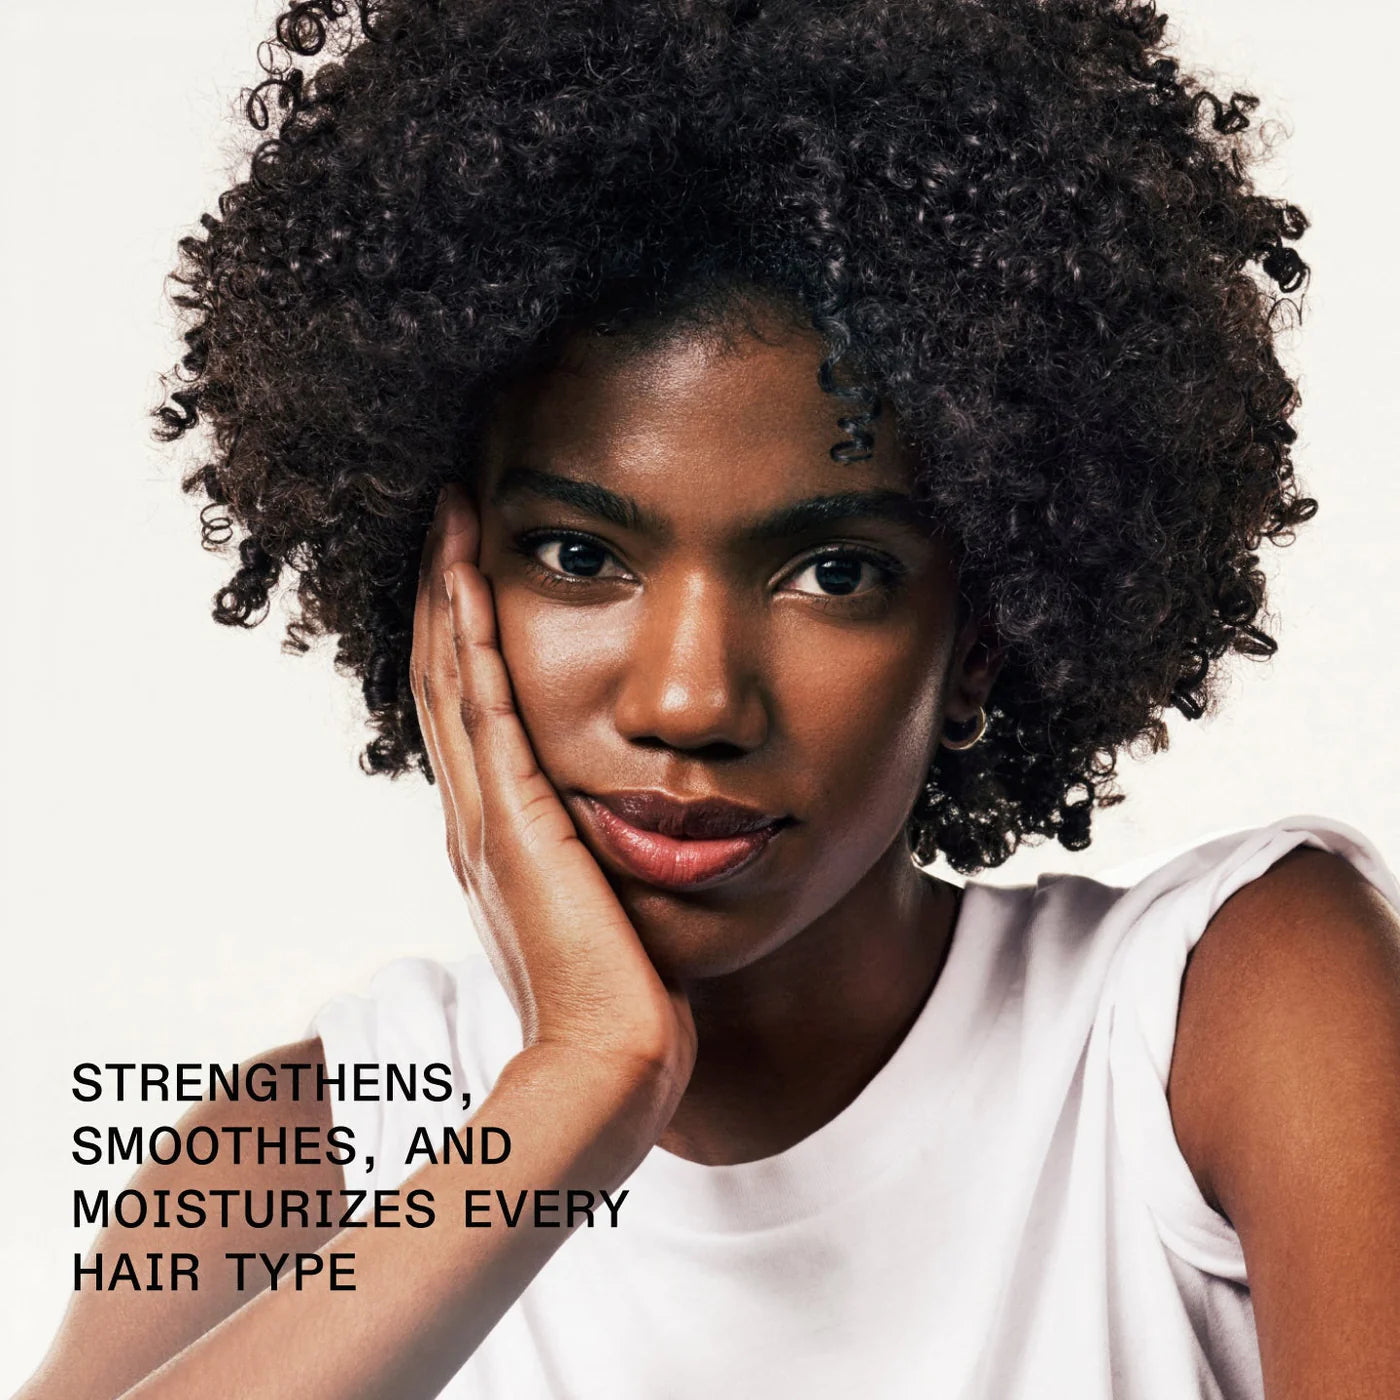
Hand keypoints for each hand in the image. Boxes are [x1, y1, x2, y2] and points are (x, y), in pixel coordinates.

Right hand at [411, 481, 697, 1101]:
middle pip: (442, 680)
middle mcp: (475, 816)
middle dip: (441, 596)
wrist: (613, 1059)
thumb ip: (603, 861)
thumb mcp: (608, 909)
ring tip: (446, 519)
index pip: (467, 714)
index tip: (468, 571)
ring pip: (448, 677)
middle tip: (443, 518)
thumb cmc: (625, 997)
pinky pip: (481, 704)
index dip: (458, 639)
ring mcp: (484, 815)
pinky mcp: (511, 818)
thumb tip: (639, 831)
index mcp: (496, 836)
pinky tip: (468, 572)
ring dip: (445, 594)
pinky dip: (467, 635)